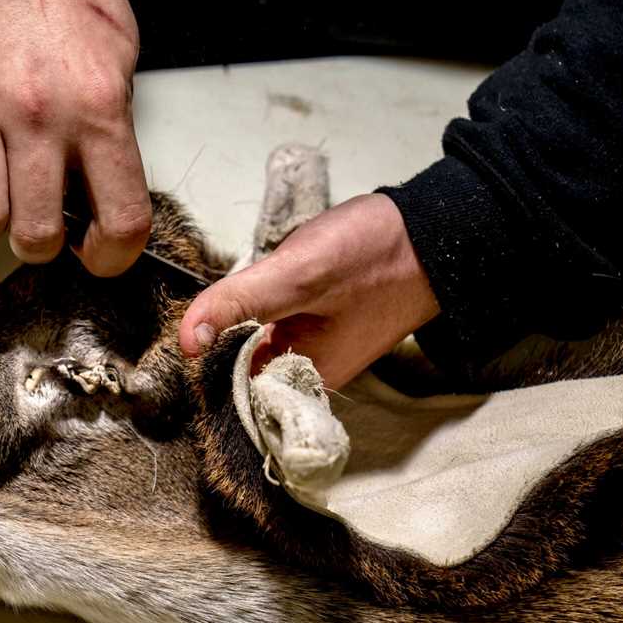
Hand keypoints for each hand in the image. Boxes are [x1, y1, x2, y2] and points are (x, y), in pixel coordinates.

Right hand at [0, 0, 150, 275]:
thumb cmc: (69, 5)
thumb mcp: (119, 68)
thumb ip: (113, 140)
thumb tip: (100, 206)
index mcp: (98, 110)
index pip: (119, 221)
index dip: (112, 256)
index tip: (98, 252)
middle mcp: (39, 114)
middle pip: (37, 236)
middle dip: (40, 243)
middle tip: (39, 220)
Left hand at [179, 193, 440, 387]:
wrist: (439, 232)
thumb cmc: (375, 255)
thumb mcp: (300, 274)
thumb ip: (240, 303)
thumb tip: (187, 340)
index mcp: (304, 379)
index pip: (229, 390)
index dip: (200, 362)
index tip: (183, 337)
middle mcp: (309, 376)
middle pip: (237, 368)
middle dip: (217, 339)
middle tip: (206, 308)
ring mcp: (316, 352)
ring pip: (252, 345)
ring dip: (236, 322)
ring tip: (229, 297)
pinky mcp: (320, 328)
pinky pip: (273, 330)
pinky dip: (258, 312)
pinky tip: (258, 288)